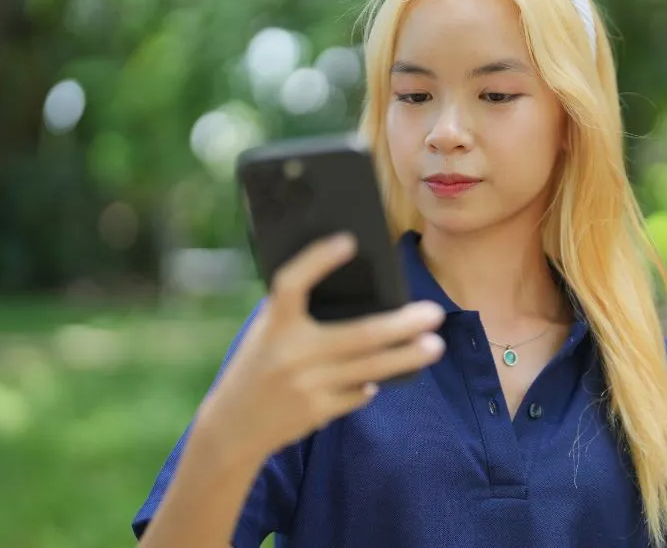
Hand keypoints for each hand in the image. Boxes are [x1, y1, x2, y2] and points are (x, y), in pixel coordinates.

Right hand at [194, 232, 445, 463]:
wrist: (232, 426)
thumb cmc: (258, 365)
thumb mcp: (266, 334)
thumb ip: (298, 315)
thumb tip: (358, 291)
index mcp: (273, 325)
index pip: (293, 284)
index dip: (317, 259)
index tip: (348, 240)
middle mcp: (290, 353)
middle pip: (359, 335)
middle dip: (402, 324)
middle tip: (434, 313)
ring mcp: (305, 385)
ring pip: (370, 368)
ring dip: (407, 356)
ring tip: (434, 345)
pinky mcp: (316, 412)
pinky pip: (358, 394)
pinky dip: (373, 383)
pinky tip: (388, 375)